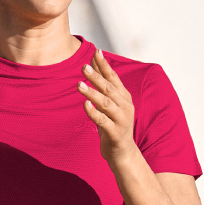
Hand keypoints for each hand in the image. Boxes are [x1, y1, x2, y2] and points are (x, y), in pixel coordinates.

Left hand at [80, 50, 138, 165]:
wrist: (123, 152)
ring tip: (79, 85)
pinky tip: (85, 105)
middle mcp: (124, 106)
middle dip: (96, 77)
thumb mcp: (110, 104)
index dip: (104, 65)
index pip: (113, 77)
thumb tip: (93, 65)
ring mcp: (121, 119)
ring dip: (92, 93)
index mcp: (124, 97)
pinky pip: (102, 121)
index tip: (96, 52)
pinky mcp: (114, 132)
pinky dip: (94, 113)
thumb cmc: (114, 125)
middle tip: (83, 67)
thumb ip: (103, 87)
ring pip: (105, 104)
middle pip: (109, 88)